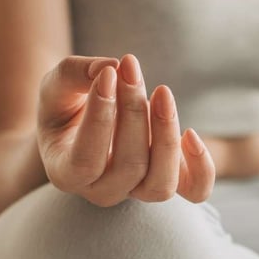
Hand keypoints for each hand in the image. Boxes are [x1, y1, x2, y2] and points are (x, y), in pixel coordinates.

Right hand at [36, 54, 214, 205]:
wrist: (83, 122)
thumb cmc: (65, 104)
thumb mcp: (57, 84)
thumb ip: (74, 73)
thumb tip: (112, 67)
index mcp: (65, 173)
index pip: (86, 160)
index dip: (100, 117)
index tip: (108, 74)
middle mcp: (101, 191)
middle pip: (130, 167)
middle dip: (134, 113)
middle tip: (130, 68)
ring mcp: (136, 191)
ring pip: (161, 184)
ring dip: (166, 135)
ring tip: (161, 92)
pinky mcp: (166, 181)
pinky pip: (195, 191)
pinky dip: (201, 168)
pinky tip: (191, 133)